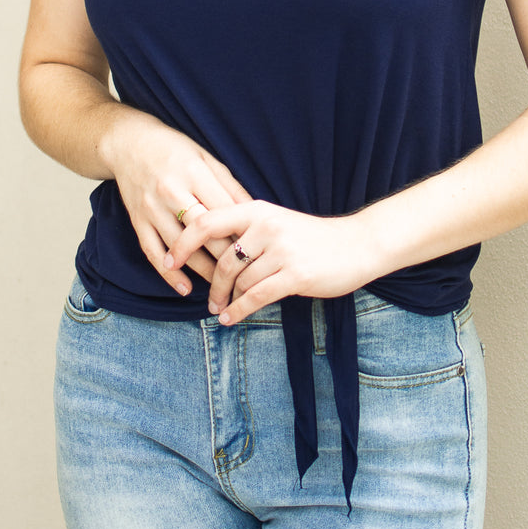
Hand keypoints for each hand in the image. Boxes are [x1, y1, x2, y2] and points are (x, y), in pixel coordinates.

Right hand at [100, 110, 251, 298]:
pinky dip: (169, 273)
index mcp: (193, 173)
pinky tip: (185, 288)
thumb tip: (255, 212)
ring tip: (222, 286)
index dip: (241, 232)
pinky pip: (153, 252)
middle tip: (246, 275)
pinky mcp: (137, 220)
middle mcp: (170, 191)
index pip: (222, 209)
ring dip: (202, 270)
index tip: (257, 250)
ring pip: (180, 246)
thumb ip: (230, 186)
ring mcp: (151, 208)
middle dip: (225, 256)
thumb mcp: (206, 158)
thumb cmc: (174, 150)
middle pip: (203, 231)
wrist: (128, 143)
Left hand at [165, 201, 380, 323]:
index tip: (169, 260)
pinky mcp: (295, 275)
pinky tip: (232, 318)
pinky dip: (239, 310)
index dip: (183, 242)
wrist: (357, 245)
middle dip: (211, 285)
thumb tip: (210, 253)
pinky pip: (256, 297)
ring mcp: (282, 250)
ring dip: (227, 300)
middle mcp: (267, 227)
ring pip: (239, 281)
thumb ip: (247, 232)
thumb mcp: (277, 223)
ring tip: (222, 311)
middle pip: (222, 260)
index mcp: (257, 210)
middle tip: (209, 301)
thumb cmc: (313, 238)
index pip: (207, 221)